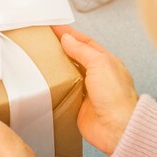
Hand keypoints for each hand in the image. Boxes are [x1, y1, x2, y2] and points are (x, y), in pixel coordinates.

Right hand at [52, 26, 138, 154]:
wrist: (117, 129)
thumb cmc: (116, 97)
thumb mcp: (100, 64)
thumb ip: (82, 50)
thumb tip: (68, 39)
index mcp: (105, 61)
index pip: (84, 42)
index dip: (69, 34)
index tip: (53, 27)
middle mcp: (97, 75)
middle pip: (75, 57)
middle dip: (60, 49)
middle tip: (44, 41)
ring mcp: (87, 90)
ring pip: (68, 74)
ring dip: (56, 67)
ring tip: (40, 58)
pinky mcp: (78, 105)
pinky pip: (63, 92)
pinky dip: (55, 86)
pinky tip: (45, 82)